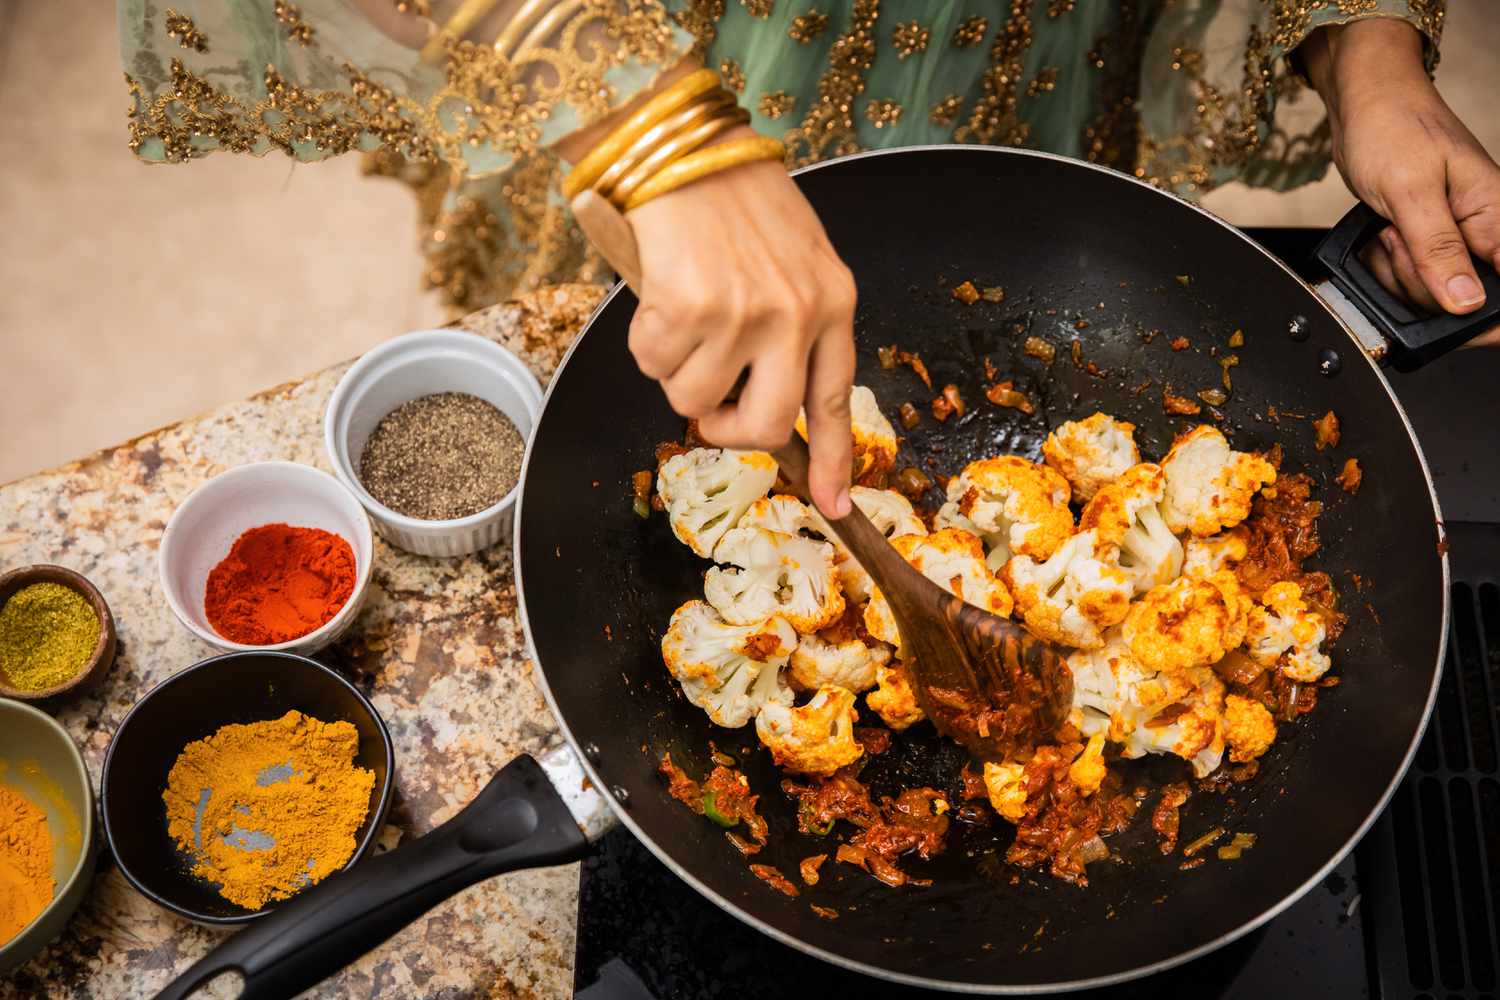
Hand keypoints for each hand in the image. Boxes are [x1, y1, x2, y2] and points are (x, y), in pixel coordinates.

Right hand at [623, 130, 857, 517]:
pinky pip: (654, 364)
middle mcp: (798, 314)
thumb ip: (793, 326)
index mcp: (833, 302)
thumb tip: (754, 400)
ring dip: (675, 368)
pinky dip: (645, 340)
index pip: (834, 400)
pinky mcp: (692, 307)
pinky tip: (658, 294)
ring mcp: (747, 313)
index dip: (833, 460)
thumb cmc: (734, 200)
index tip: (833, 506)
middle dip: (726, 429)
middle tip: (709, 410)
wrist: (684, 144)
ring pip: (694, 398)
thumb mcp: (796, 258)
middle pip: (765, 425)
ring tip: (680, 312)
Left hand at [1304, 19, 1499, 345]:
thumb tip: (1466, 301)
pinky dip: (1386, 265)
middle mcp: (1482, 229)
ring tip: (1387, 229)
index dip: (1477, 316)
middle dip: (1418, 282)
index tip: (1445, 312)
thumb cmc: (1393, 127)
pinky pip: (1408, 274)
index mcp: (1496, 217)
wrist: (1366, 102)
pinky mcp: (1426, 238)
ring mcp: (1453, 235)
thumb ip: (1438, 249)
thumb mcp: (1411, 191)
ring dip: (1396, 271)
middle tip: (1397, 240)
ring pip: (1429, 291)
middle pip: (1459, 299)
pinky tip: (1379, 236)